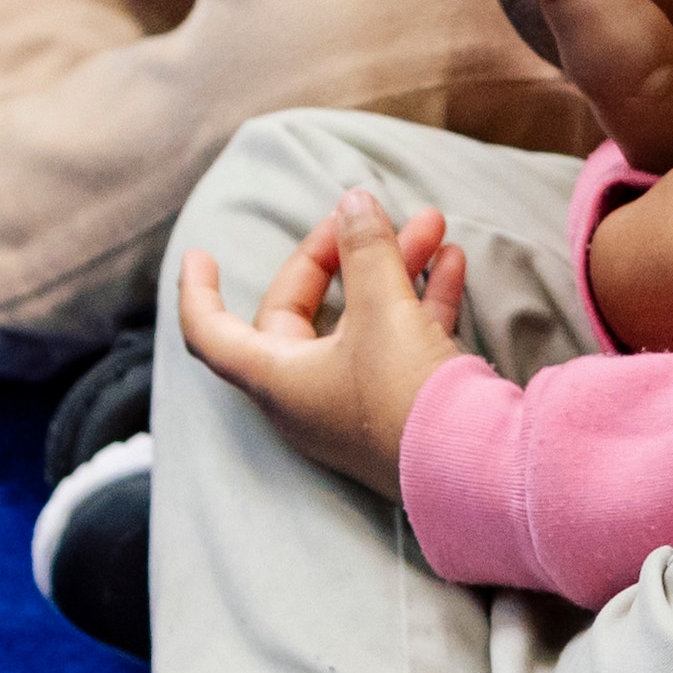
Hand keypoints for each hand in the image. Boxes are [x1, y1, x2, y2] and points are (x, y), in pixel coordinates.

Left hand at [178, 190, 466, 495]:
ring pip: (361, 322)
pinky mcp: (399, 409)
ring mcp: (354, 404)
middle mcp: (306, 394)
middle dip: (339, 255)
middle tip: (367, 216)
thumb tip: (354, 203)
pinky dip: (420, 301)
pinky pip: (400, 342)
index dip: (199, 291)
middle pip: (300, 313)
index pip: (211, 333)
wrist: (474, 470)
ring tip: (433, 225)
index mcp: (276, 377)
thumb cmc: (406, 395)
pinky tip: (450, 263)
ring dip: (393, 270)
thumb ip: (366, 249)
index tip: (200, 255)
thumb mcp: (384, 310)